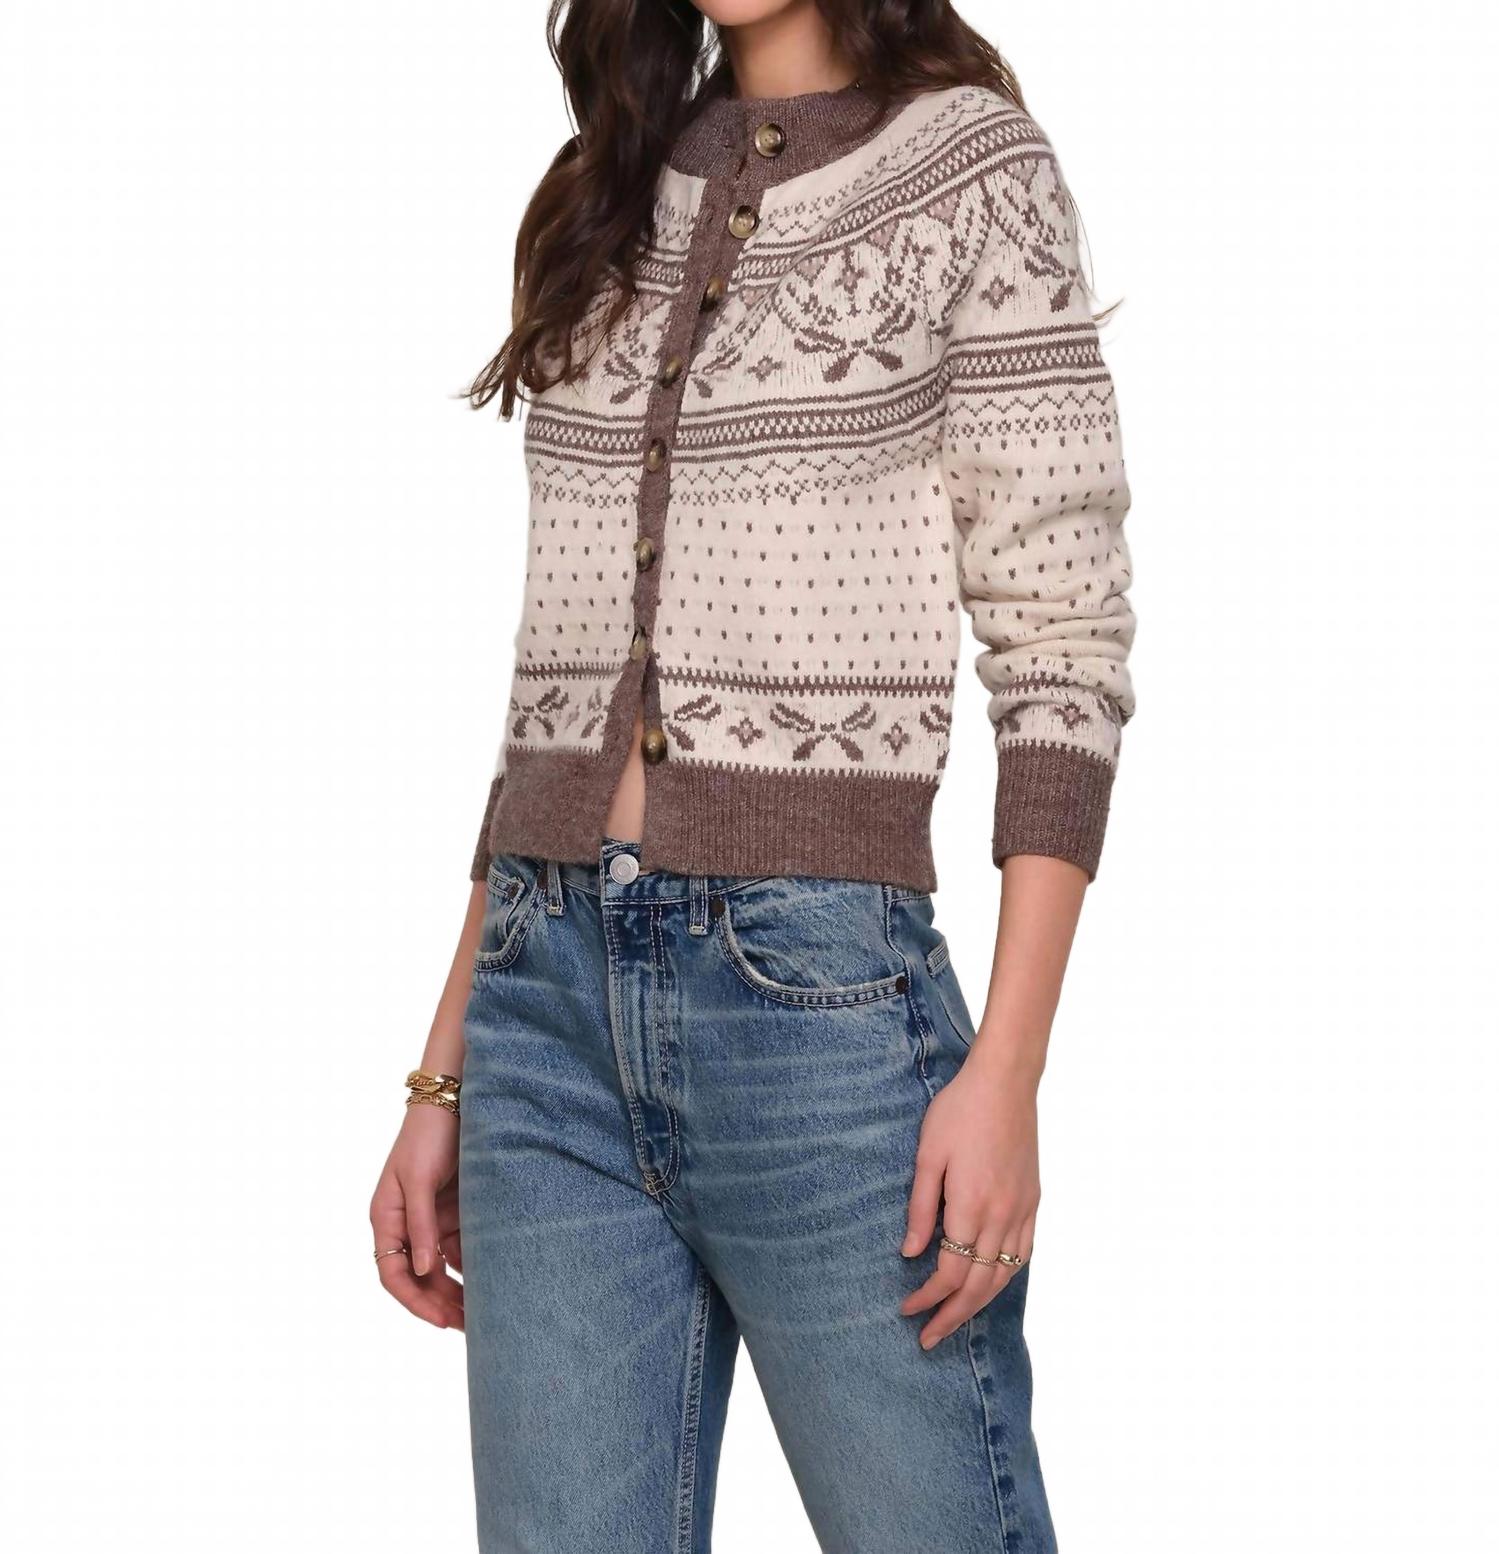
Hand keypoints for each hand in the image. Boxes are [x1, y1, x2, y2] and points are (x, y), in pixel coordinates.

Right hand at [369, 1103, 464, 1329]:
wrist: (456, 1098)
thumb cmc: (429, 1134)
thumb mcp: (420, 1179)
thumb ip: (420, 1225)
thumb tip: (424, 1271)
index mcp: (386, 1216)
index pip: (393, 1273)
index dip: (415, 1300)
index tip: (442, 1320)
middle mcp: (406, 1223)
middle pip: (420, 1276)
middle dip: (441, 1302)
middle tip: (470, 1326)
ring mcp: (431, 1218)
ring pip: (442, 1267)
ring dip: (458, 1289)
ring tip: (485, 1313)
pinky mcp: (454, 1211)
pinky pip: (461, 1247)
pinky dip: (473, 1266)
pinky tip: (493, 1281)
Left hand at [899, 1052, 1039, 1348]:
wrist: (1005, 1082)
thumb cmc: (959, 1111)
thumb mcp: (928, 1155)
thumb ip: (920, 1207)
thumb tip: (910, 1253)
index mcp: (972, 1205)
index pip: (951, 1272)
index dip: (929, 1297)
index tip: (907, 1310)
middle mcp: (1002, 1214)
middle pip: (979, 1284)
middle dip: (953, 1316)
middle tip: (928, 1339)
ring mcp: (1023, 1209)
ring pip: (1005, 1274)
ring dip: (980, 1303)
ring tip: (956, 1319)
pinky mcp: (1033, 1200)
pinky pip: (1023, 1252)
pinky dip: (1006, 1276)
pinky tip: (991, 1283)